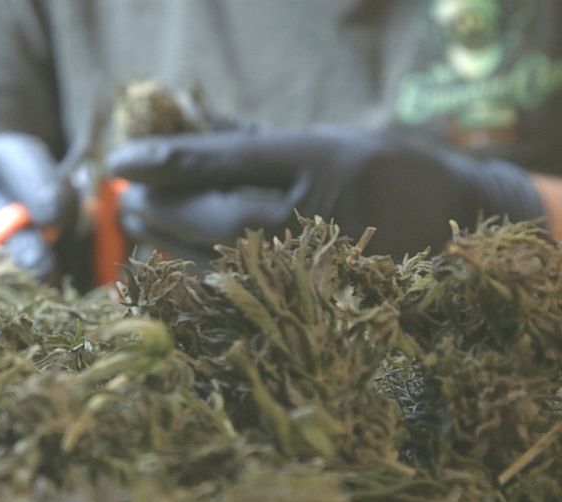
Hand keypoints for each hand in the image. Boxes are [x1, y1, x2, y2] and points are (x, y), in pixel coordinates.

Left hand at [108, 125, 543, 261]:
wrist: (453, 226)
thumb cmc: (383, 171)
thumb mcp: (325, 137)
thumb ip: (253, 138)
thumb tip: (186, 130)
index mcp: (318, 162)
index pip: (219, 161)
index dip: (161, 161)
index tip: (119, 160)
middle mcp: (314, 215)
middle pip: (211, 214)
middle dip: (159, 206)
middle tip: (124, 197)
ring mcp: (314, 264)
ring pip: (218, 258)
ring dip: (166, 242)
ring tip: (138, 224)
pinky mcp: (313, 300)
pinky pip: (238, 291)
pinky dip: (194, 274)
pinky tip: (168, 259)